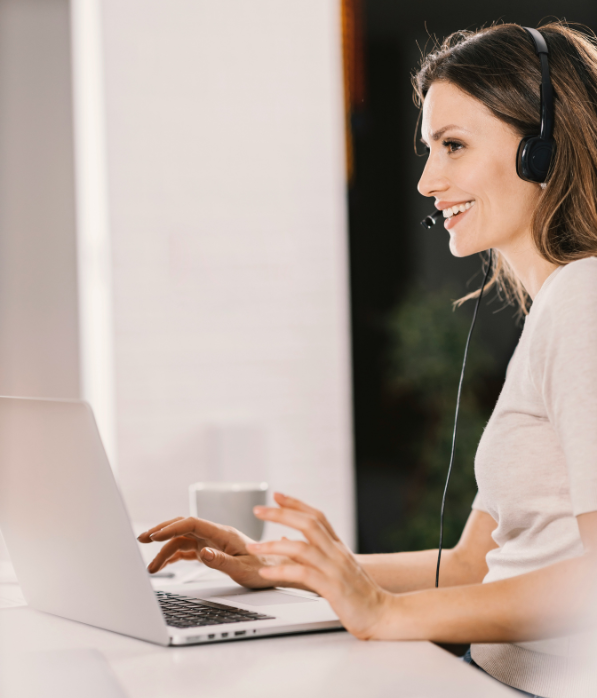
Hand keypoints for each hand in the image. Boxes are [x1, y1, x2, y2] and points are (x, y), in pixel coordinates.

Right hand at [137, 516, 297, 588]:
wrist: (279, 569)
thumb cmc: (265, 570)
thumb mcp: (244, 569)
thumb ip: (222, 561)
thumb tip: (202, 552)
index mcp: (224, 533)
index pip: (192, 524)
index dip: (171, 528)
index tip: (154, 536)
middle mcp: (216, 533)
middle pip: (183, 526)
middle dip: (161, 531)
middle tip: (141, 539)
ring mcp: (213, 541)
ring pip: (183, 540)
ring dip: (165, 549)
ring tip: (150, 567)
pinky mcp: (212, 550)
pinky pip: (188, 549)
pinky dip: (174, 555)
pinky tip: (163, 564)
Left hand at [248, 493, 391, 639]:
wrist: (383, 614)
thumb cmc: (358, 594)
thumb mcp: (335, 568)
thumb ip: (313, 552)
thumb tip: (285, 537)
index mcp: (337, 546)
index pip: (316, 516)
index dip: (296, 503)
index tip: (276, 495)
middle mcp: (336, 553)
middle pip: (308, 523)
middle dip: (281, 514)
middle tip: (259, 510)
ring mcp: (335, 569)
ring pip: (302, 547)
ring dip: (274, 545)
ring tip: (254, 546)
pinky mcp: (333, 588)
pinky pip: (303, 574)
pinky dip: (283, 571)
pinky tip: (268, 572)